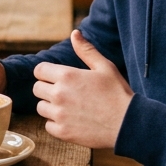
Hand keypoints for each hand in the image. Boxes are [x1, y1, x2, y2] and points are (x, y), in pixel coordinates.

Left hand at [32, 30, 133, 148]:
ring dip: (51, 107)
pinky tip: (72, 121)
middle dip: (48, 89)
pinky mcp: (62, 132)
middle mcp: (59, 94)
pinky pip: (48, 126)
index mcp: (66, 76)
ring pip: (41, 108)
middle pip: (37, 88)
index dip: (46, 73)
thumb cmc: (118, 93)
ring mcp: (59, 114)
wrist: (128, 124)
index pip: (39, 70)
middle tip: (65, 93)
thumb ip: (86, 50)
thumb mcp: (104, 67)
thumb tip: (74, 33)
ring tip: (70, 107)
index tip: (55, 77)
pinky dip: (57, 124)